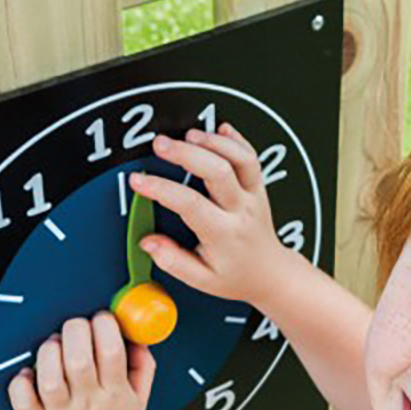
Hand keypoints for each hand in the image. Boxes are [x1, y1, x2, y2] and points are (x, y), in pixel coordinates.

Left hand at [8, 313, 154, 409]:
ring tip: (54, 347)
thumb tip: (140, 339)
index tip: (102, 319)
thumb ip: (144, 369)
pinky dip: (22, 381)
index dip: (105, 326)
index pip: (113, 352)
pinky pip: (23, 398)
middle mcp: (89, 402)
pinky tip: (30, 374)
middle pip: (79, 359)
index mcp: (116, 394)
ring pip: (50, 377)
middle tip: (75, 327)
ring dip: (49, 353)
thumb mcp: (140, 403)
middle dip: (75, 331)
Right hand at [131, 123, 284, 305]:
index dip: (161, 189)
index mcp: (225, 234)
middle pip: (219, 172)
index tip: (139, 181)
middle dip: (187, 154)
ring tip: (188, 135)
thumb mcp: (203, 280)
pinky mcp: (259, 188)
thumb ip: (174, 261)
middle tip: (160, 144)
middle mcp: (242, 211)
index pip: (191, 205)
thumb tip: (149, 242)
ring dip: (215, 142)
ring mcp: (253, 196)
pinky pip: (252, 158)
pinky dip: (237, 139)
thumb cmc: (236, 275)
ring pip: (241, 160)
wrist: (270, 273)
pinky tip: (219, 129)